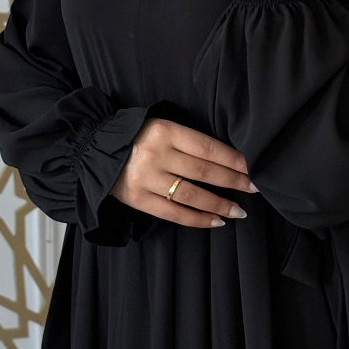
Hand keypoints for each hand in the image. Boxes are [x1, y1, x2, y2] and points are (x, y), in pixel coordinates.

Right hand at [110, 117, 255, 227]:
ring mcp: (146, 179)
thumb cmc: (137, 136)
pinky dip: (197, 219)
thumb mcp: (161, 126)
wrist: (94, 150)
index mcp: (164, 131)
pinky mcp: (138, 199)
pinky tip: (216, 221)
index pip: (207, 148)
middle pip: (203, 171)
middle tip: (254, 189)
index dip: (232, 160)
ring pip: (191, 195)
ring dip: (219, 205)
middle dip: (233, 182)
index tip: (252, 168)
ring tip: (239, 211)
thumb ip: (188, 140)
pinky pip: (174, 213)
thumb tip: (228, 159)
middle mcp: (156, 155)